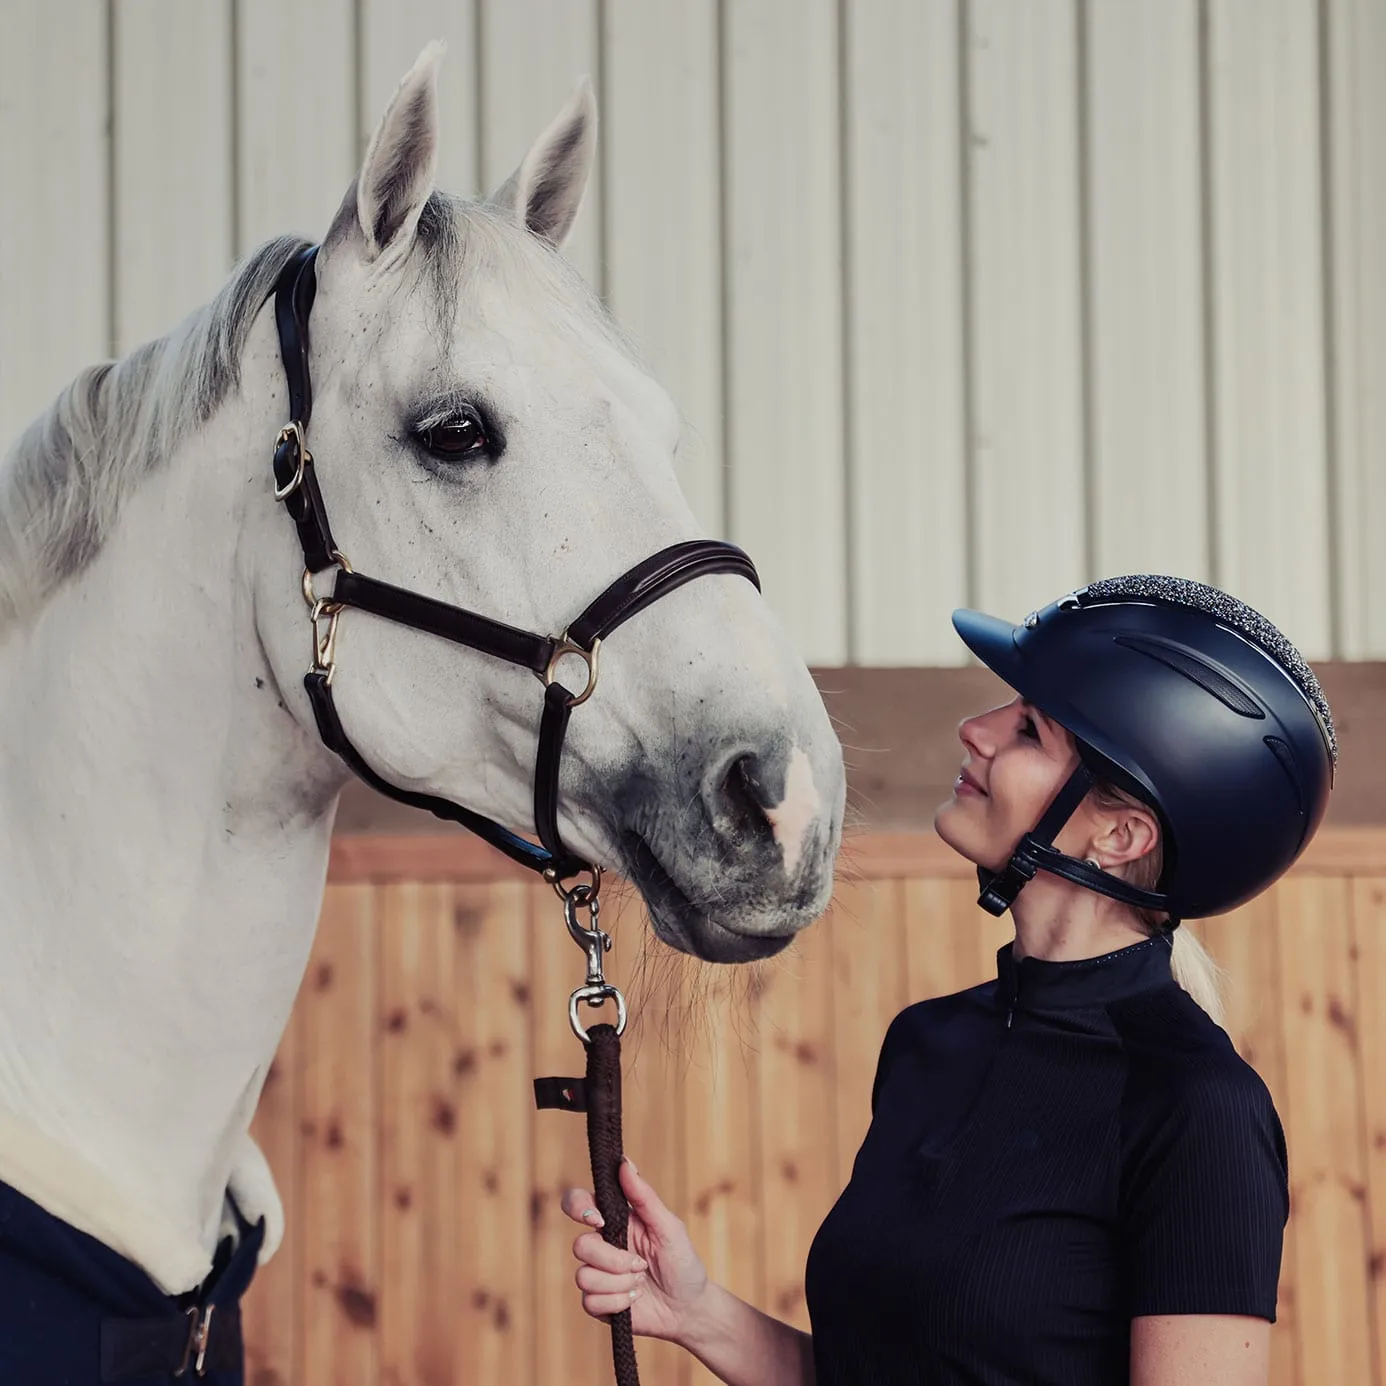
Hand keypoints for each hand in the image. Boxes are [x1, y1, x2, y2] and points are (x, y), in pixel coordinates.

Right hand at [561, 1157, 710, 1345]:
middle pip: (580, 1246)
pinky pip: (590, 1302)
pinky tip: (634, 1299)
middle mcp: (602, 1245)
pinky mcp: (598, 1303)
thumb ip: (644, 1196)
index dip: (577, 1207)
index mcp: (615, 1220)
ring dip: (619, 1282)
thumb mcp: (668, 1227)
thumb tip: (624, 1162)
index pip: (578, 1202)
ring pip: (583, 1276)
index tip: (598, 1220)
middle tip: (641, 1265)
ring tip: (640, 1283)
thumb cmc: (682, 1262)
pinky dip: (617, 1302)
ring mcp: (597, 1274)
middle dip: (613, 1259)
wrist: (689, 1308)